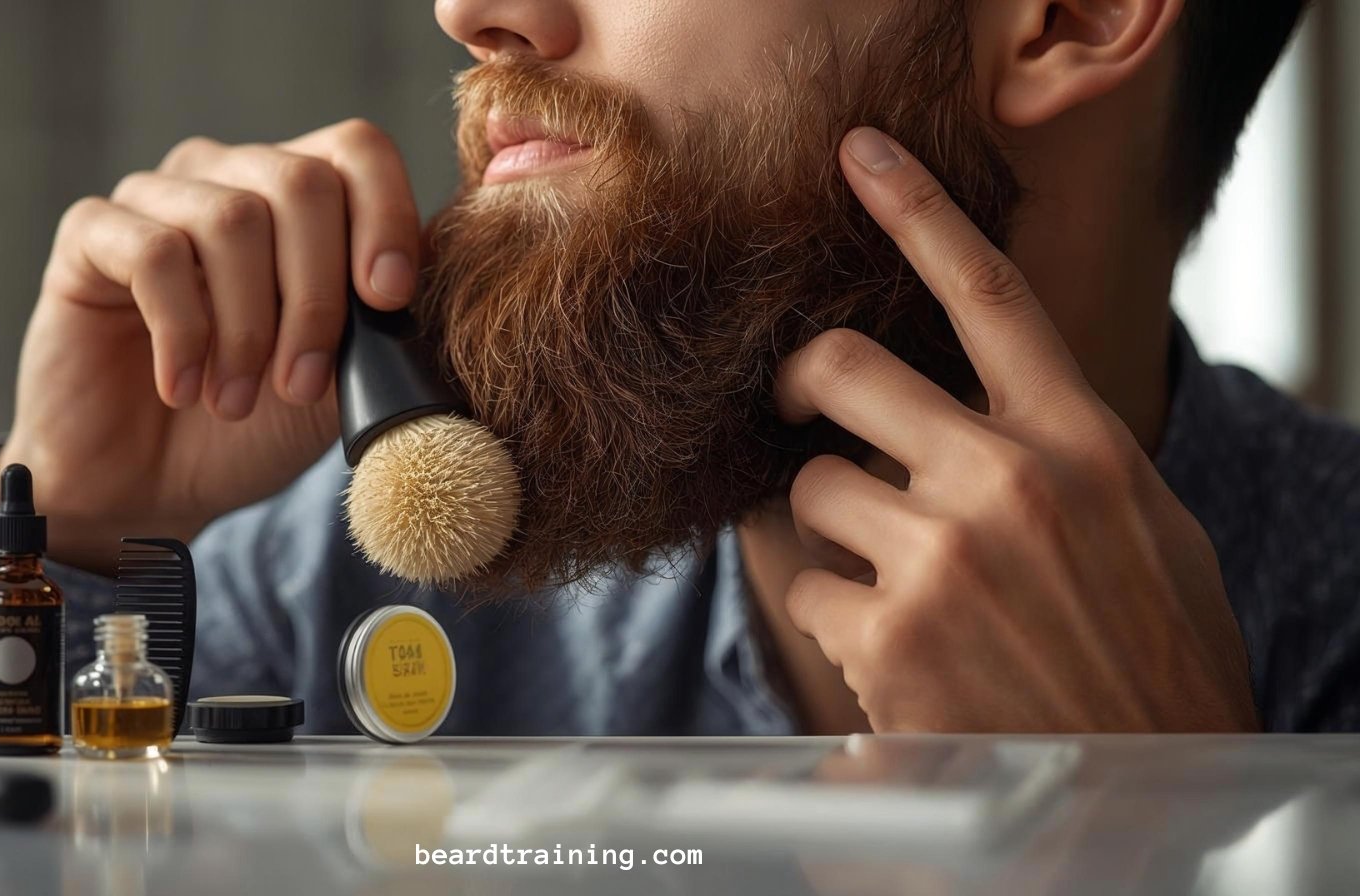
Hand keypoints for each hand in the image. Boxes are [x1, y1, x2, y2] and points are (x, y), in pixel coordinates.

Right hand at [0, 120, 421, 572]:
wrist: (150, 488)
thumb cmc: (254, 427)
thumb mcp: (345, 377)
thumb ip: (389, 318)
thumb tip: (442, 269)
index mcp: (302, 197)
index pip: (358, 150)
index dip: (385, 215)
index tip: (389, 299)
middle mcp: (232, 177)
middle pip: (301, 181)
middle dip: (317, 296)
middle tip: (302, 384)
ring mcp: (158, 198)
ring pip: (232, 219)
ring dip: (248, 328)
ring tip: (238, 399)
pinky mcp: (90, 234)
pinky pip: (154, 253)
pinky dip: (183, 333)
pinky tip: (184, 389)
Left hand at [775, 127, 1257, 732]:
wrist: (1149, 794)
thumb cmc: (1150, 660)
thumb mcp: (1144, 529)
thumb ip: (1062, 454)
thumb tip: (980, 405)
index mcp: (1082, 443)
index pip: (992, 296)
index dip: (918, 215)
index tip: (859, 157)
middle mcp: (1011, 482)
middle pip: (844, 369)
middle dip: (803, 380)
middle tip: (797, 398)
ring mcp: (946, 556)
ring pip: (812, 486)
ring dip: (830, 523)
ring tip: (888, 575)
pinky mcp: (891, 636)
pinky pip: (807, 587)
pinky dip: (833, 612)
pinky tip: (890, 649)